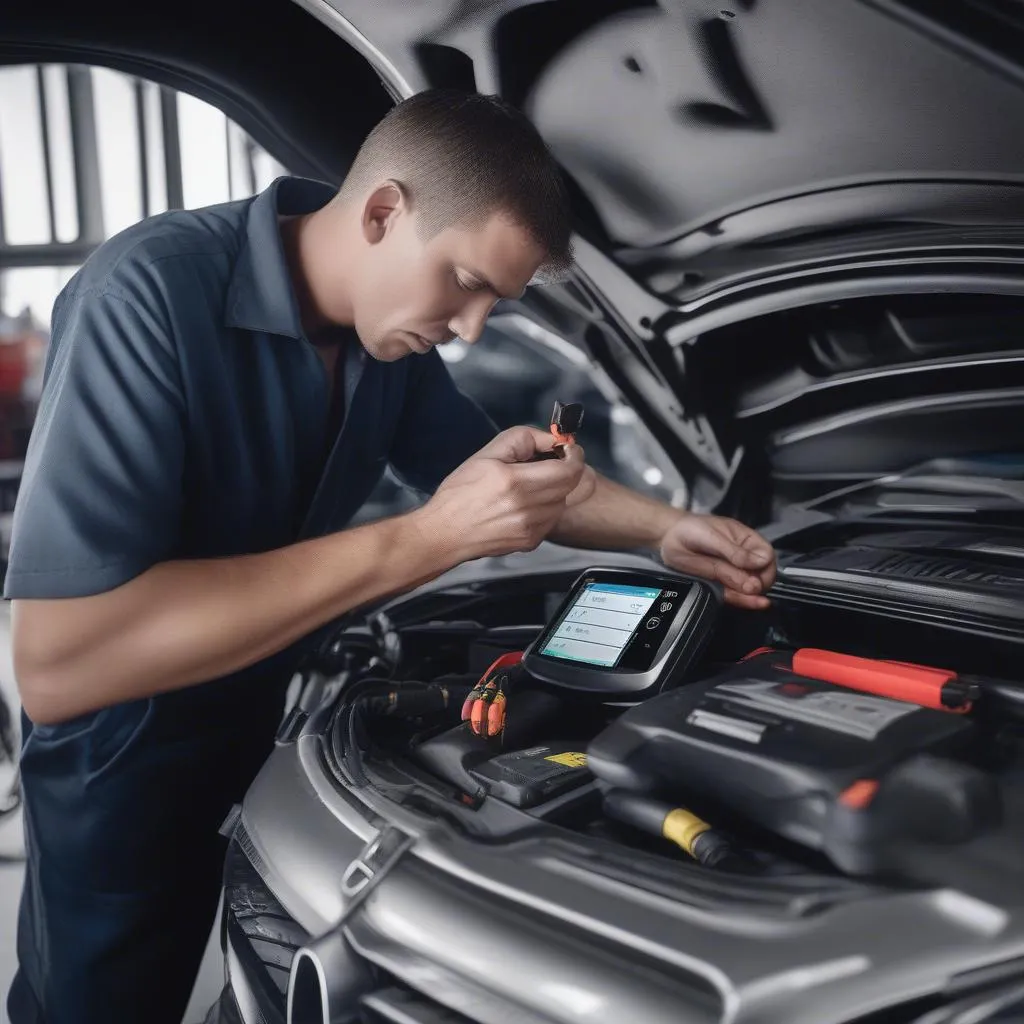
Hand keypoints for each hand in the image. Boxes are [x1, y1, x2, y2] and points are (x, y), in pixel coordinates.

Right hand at [418, 426, 589, 562]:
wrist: (445, 532)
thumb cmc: (460, 493)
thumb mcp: (488, 453)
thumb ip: (525, 438)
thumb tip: (554, 439)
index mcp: (515, 483)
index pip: (568, 469)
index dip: (574, 455)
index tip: (568, 449)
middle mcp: (526, 509)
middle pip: (570, 485)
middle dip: (564, 469)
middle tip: (549, 462)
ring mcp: (530, 529)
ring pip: (561, 502)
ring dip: (553, 490)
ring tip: (527, 485)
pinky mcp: (530, 542)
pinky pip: (551, 519)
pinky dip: (544, 508)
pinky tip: (522, 505)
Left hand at [659, 514, 776, 609]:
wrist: (667, 538)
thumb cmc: (692, 530)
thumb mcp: (712, 537)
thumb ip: (734, 552)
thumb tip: (761, 563)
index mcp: (746, 541)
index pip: (767, 555)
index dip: (765, 566)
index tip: (758, 573)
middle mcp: (743, 559)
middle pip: (762, 574)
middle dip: (759, 583)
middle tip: (751, 587)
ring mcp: (731, 573)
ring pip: (750, 588)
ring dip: (753, 595)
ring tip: (755, 599)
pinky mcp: (719, 585)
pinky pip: (734, 595)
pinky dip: (744, 601)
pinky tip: (754, 603)